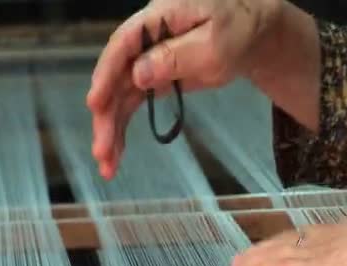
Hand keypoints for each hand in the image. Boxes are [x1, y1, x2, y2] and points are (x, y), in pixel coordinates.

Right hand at [87, 0, 282, 178]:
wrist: (251, 34)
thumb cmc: (238, 30)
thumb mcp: (215, 42)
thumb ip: (177, 56)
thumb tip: (138, 74)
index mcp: (157, 19)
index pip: (123, 45)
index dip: (106, 75)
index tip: (95, 104)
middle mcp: (143, 42)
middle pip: (116, 79)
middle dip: (106, 117)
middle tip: (102, 151)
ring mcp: (144, 62)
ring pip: (119, 98)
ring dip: (110, 131)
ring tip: (107, 166)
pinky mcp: (150, 81)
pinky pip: (130, 105)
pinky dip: (122, 129)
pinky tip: (116, 153)